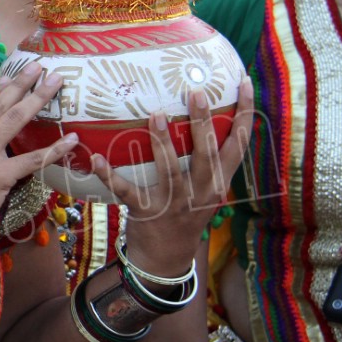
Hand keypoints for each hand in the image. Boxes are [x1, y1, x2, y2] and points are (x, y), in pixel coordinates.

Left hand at [91, 77, 254, 277]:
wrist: (167, 258)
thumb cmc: (185, 213)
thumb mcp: (205, 190)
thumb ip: (207, 161)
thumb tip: (204, 114)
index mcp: (218, 182)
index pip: (238, 144)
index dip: (245, 113)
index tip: (245, 83)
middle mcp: (201, 192)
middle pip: (207, 154)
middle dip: (203, 124)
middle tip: (197, 93)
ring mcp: (174, 203)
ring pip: (171, 170)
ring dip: (163, 144)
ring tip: (157, 115)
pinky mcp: (145, 212)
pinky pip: (125, 190)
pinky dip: (108, 174)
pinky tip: (96, 157)